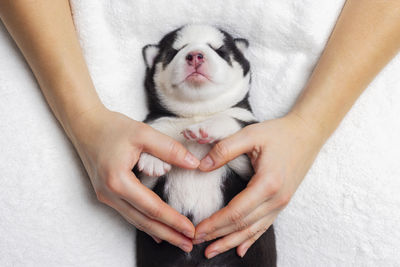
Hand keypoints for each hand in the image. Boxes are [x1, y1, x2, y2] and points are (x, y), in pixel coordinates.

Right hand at [68, 106, 199, 252]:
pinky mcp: (107, 193)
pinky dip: (144, 224)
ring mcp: (106, 195)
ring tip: (177, 241)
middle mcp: (110, 193)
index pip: (152, 208)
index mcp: (118, 180)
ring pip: (136, 220)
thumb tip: (194, 163)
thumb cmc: (111, 127)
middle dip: (168, 234)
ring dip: (158, 232)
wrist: (84, 124)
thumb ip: (169, 149)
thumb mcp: (143, 133)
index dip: (173, 220)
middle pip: (144, 221)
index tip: (191, 230)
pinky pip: (128, 213)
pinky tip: (156, 232)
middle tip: (188, 245)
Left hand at [194, 113, 324, 257]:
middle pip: (242, 225)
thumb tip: (202, 166)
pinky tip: (240, 249)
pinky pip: (265, 226)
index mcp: (267, 183)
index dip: (214, 223)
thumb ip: (225, 149)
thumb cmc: (278, 133)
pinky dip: (251, 239)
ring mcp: (281, 203)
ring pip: (252, 229)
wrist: (307, 133)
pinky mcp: (282, 202)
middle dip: (218, 236)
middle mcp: (276, 198)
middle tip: (197, 243)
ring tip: (212, 251)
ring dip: (231, 242)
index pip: (235, 211)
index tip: (196, 230)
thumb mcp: (250, 134)